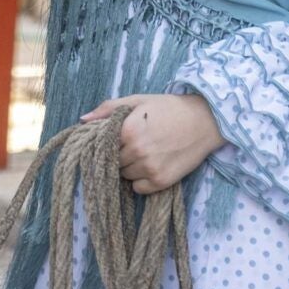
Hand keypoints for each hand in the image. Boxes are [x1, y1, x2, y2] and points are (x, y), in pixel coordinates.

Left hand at [83, 93, 223, 194]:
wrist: (206, 121)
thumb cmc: (169, 108)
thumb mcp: (138, 100)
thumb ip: (108, 108)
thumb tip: (82, 120)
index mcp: (127, 130)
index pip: (102, 146)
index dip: (108, 143)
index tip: (118, 139)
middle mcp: (137, 151)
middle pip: (113, 162)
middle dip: (120, 155)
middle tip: (135, 145)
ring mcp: (149, 168)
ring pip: (124, 176)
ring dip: (130, 168)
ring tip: (146, 153)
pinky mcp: (161, 181)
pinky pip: (138, 188)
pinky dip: (141, 181)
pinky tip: (153, 165)